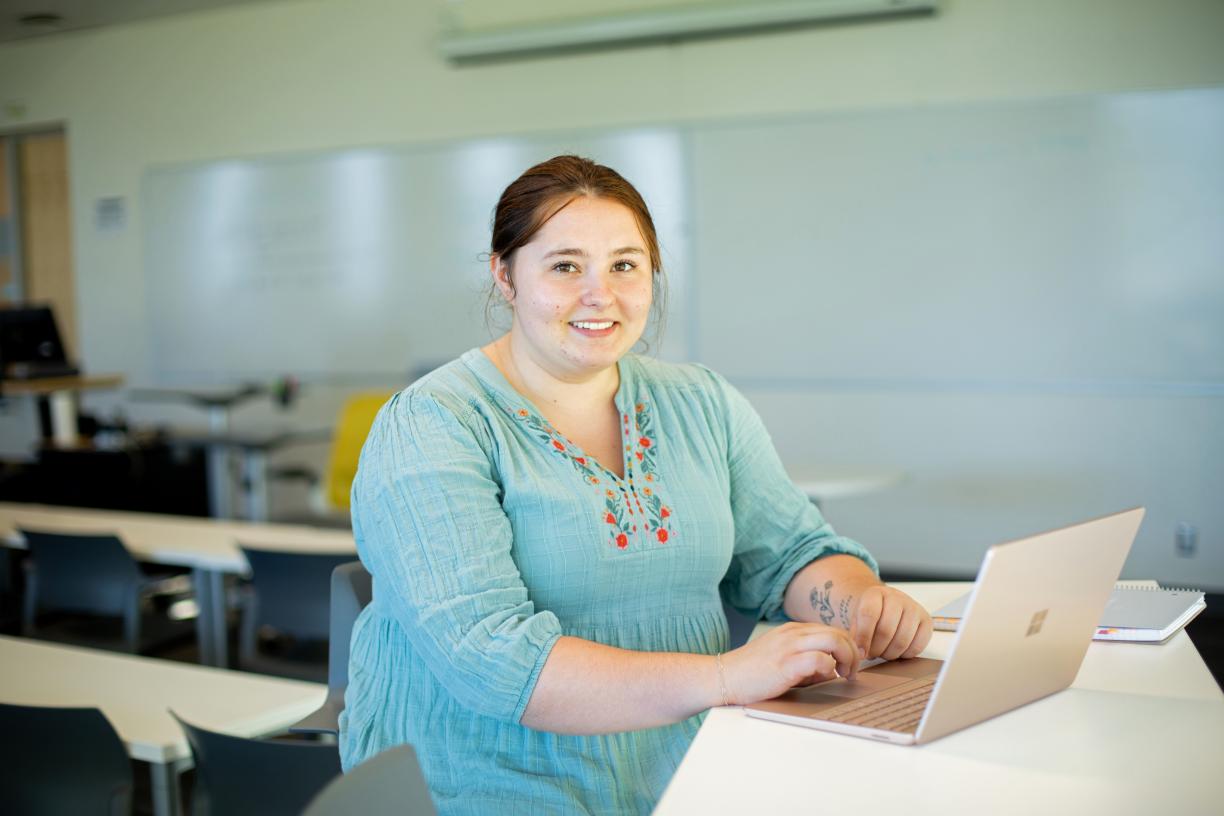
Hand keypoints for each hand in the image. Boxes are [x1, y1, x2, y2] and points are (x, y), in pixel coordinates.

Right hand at [720, 622, 858, 704]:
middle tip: (852, 671)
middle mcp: (792, 633)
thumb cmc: (751, 674)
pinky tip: (824, 678)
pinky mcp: (786, 663)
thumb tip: (832, 671)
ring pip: (834, 640)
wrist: (723, 677)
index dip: (846, 647)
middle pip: (838, 632)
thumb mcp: (782, 660)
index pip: (832, 630)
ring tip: (845, 675)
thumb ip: (807, 661)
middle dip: (853, 652)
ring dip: (847, 658)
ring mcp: (789, 646)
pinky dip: (829, 668)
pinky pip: (820, 659)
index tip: (848, 665)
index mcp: (792, 630)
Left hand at [852, 584, 931, 660]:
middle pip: (886, 630)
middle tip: (871, 655)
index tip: (860, 652)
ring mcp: (914, 608)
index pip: (869, 614)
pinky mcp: (927, 622)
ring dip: (890, 654)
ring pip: (902, 640)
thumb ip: (855, 634)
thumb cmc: (871, 615)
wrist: (887, 606)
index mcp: (875, 593)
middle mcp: (897, 598)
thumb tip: (859, 652)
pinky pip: (918, 646)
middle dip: (876, 649)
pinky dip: (905, 654)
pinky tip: (897, 651)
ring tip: (882, 652)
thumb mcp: (856, 620)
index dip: (863, 637)